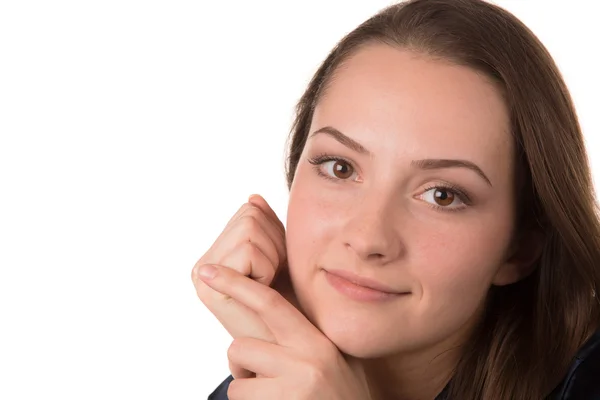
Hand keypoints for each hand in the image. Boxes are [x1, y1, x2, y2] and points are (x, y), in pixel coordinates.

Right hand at [192, 194, 293, 377]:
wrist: (293, 344)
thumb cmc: (291, 303)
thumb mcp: (281, 256)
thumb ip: (266, 227)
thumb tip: (253, 197)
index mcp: (218, 253)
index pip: (251, 210)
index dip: (276, 232)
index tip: (279, 263)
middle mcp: (204, 262)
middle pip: (250, 215)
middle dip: (275, 242)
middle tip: (275, 275)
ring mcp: (203, 272)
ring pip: (250, 228)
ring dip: (272, 255)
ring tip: (269, 283)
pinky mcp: (209, 283)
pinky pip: (250, 250)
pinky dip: (267, 267)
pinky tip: (262, 291)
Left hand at [193, 264, 371, 399]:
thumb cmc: (345, 398)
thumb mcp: (341, 359)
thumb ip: (312, 336)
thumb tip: (276, 308)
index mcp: (318, 342)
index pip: (269, 303)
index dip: (236, 285)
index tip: (208, 273)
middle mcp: (307, 362)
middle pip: (240, 346)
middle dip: (240, 363)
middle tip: (258, 376)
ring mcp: (293, 389)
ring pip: (237, 383)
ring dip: (248, 391)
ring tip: (275, 397)